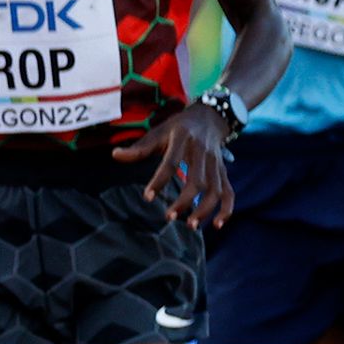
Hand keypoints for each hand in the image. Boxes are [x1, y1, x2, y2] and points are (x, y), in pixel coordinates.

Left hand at [116, 102, 233, 226]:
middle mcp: (202, 153)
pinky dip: (227, 209)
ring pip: (216, 189)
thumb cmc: (178, 128)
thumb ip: (139, 148)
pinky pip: (229, 192)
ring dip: (205, 209)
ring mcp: (216, 164)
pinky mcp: (223, 172)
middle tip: (169, 217)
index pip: (170, 163)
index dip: (159, 181)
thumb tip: (115, 155)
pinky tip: (217, 225)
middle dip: (185, 201)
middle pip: (198, 180)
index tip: (147, 197)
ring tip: (190, 226)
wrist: (209, 118)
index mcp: (182, 140)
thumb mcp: (158, 132)